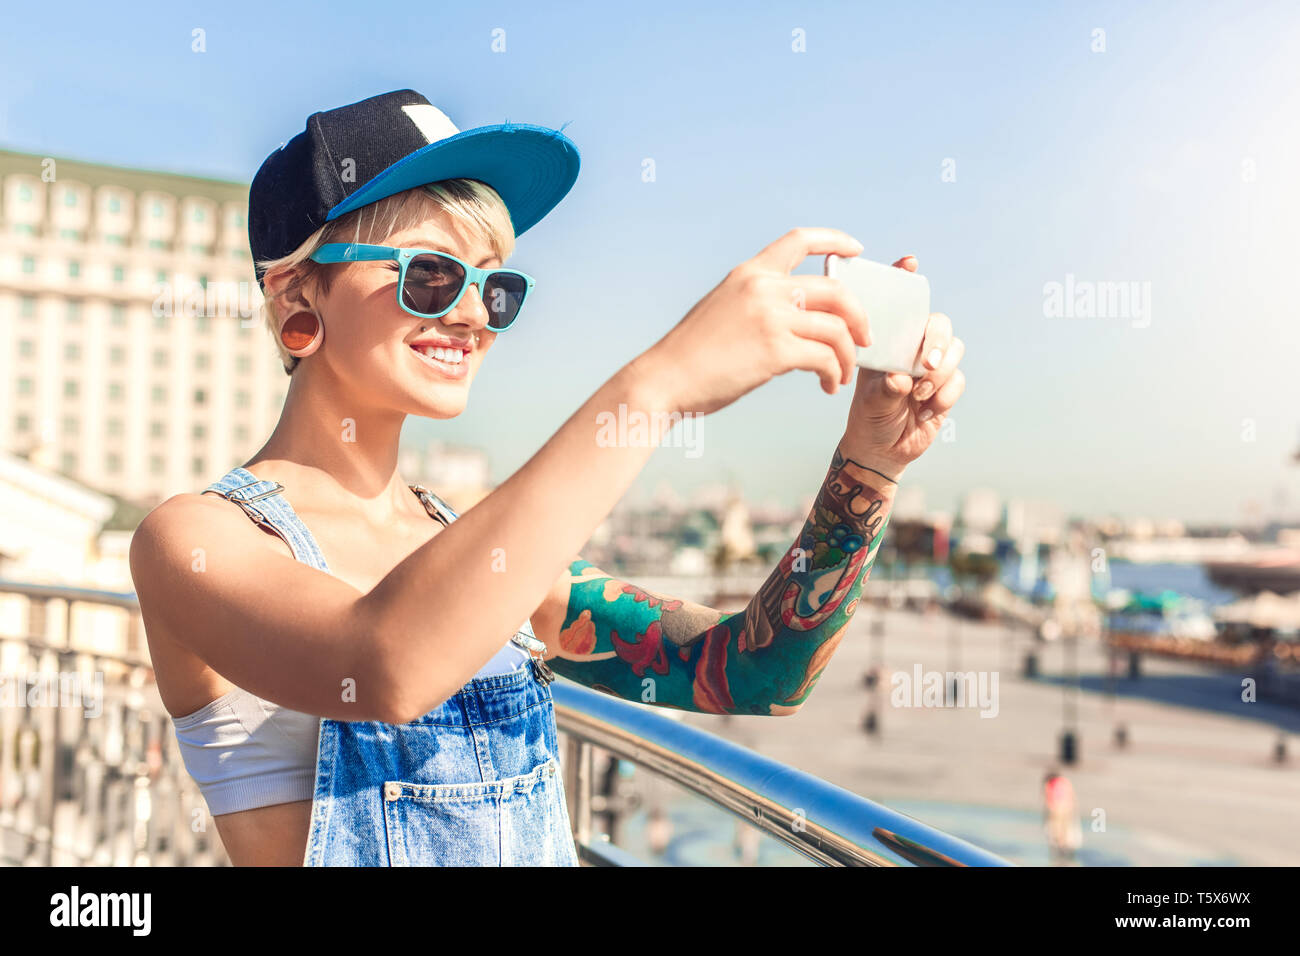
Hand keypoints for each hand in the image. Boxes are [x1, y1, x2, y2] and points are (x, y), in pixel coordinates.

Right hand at [635, 227, 870, 415]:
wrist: (663, 380)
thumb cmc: (691, 355)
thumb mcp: (722, 307)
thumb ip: (756, 301)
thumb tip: (792, 315)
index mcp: (749, 273)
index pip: (800, 240)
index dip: (835, 241)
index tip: (857, 250)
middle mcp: (763, 288)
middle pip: (836, 290)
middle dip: (859, 316)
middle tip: (864, 339)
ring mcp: (770, 317)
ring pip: (837, 328)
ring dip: (848, 355)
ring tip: (841, 375)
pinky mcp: (775, 351)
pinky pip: (825, 358)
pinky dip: (834, 374)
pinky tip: (827, 386)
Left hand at [842, 255, 965, 475]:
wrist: (882, 449)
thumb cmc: (868, 418)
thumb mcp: (869, 402)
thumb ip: (885, 389)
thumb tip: (901, 379)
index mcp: (889, 341)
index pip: (900, 305)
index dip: (906, 280)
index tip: (909, 263)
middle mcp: (912, 347)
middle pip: (939, 324)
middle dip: (936, 342)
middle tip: (925, 366)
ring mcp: (932, 365)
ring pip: (954, 350)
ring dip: (940, 374)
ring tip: (918, 396)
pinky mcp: (947, 386)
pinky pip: (958, 379)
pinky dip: (944, 395)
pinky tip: (925, 410)